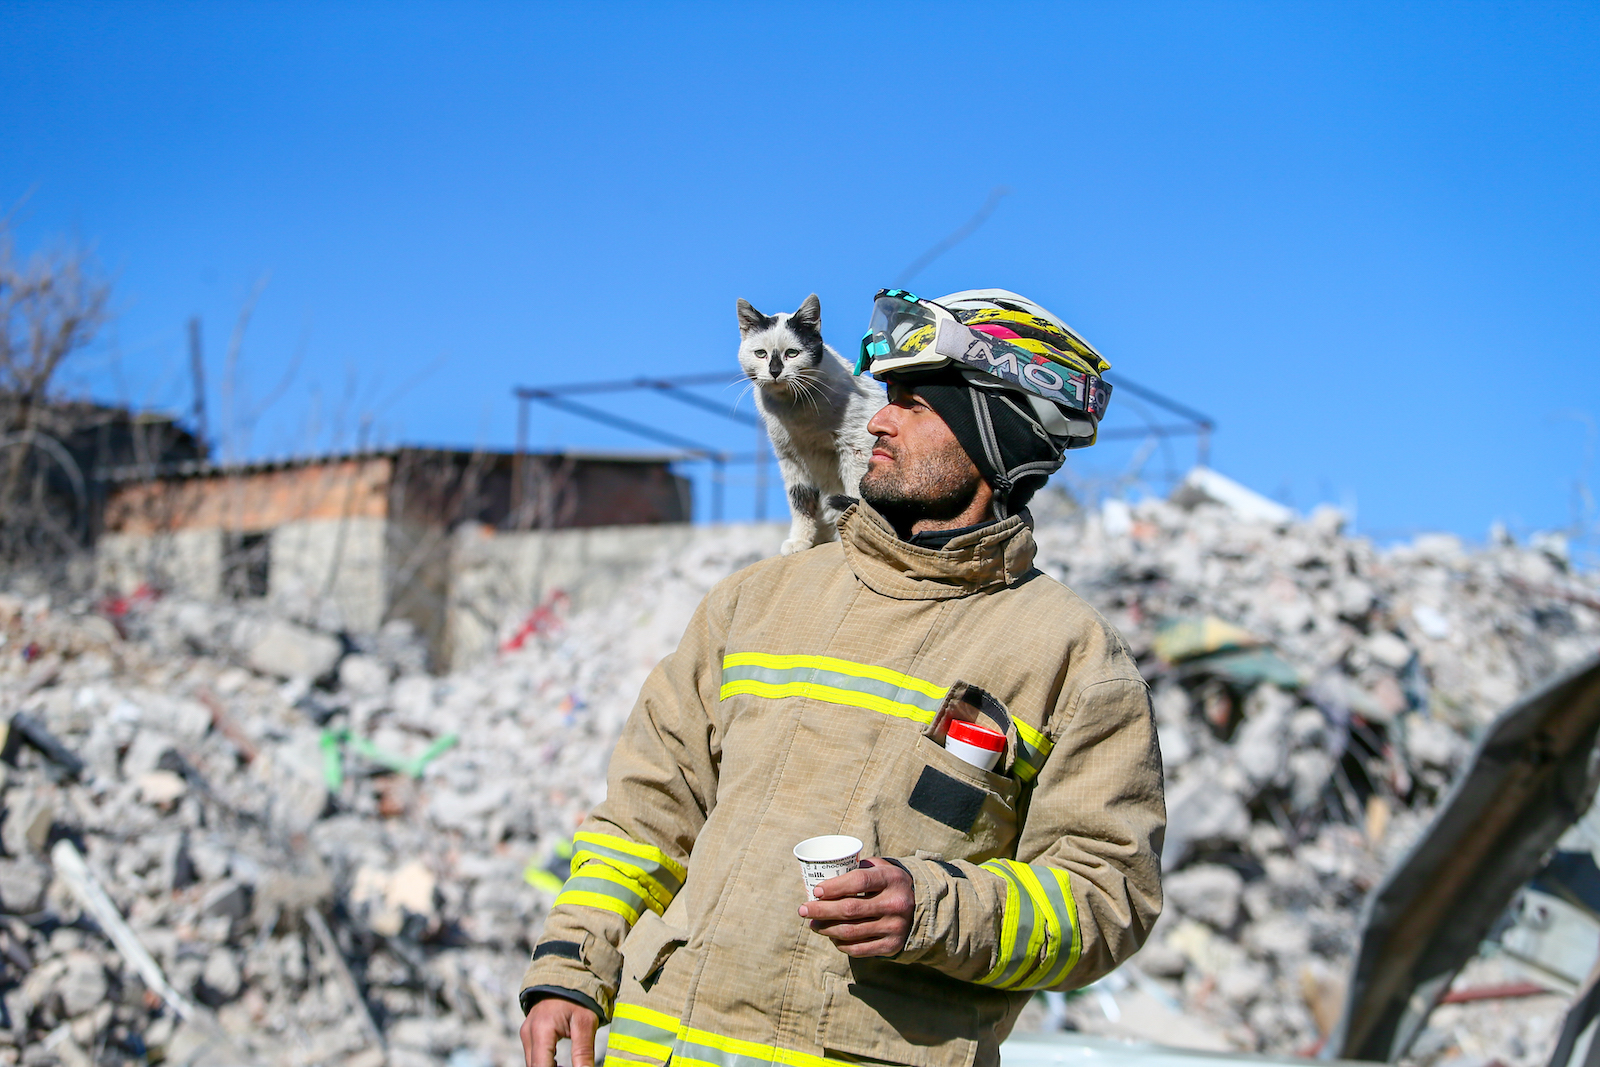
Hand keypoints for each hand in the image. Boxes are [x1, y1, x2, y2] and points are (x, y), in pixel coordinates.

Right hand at [521, 996, 598, 1066]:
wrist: (567, 975)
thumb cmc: (578, 998)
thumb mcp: (586, 1024)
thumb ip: (583, 1052)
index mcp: (541, 1031)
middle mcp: (528, 1034)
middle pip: (534, 1066)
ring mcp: (526, 1033)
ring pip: (532, 1062)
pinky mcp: (528, 1033)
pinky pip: (534, 1055)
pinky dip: (545, 1063)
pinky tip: (560, 1065)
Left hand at [798, 857, 914, 957]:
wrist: (922, 907)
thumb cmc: (890, 883)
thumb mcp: (882, 867)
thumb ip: (858, 868)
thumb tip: (824, 876)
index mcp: (892, 879)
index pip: (859, 882)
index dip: (834, 887)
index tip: (816, 891)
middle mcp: (895, 904)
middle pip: (850, 909)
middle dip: (821, 910)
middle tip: (803, 910)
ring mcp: (894, 927)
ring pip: (851, 931)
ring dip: (826, 929)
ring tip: (813, 924)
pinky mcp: (891, 945)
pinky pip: (859, 948)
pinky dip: (840, 944)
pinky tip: (831, 937)